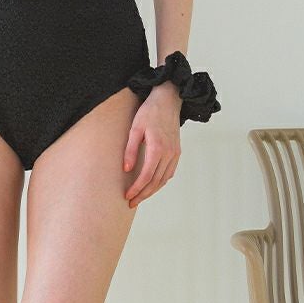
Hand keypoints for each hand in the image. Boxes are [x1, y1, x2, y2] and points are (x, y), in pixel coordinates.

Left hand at [122, 83, 181, 207]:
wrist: (168, 100)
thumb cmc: (149, 112)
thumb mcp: (135, 128)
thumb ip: (130, 149)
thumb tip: (126, 170)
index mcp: (158, 148)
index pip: (146, 176)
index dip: (137, 188)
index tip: (127, 196)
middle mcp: (169, 153)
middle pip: (155, 181)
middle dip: (143, 194)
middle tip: (131, 202)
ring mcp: (175, 153)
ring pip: (164, 179)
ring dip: (152, 190)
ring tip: (140, 196)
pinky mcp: (177, 152)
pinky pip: (169, 172)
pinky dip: (160, 182)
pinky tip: (152, 184)